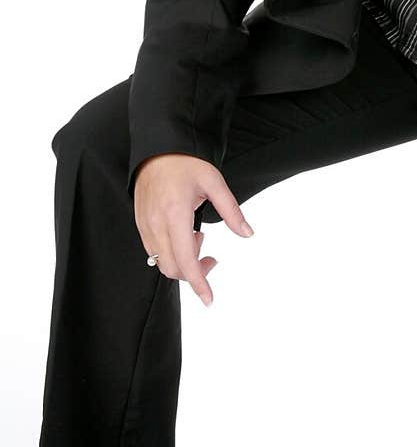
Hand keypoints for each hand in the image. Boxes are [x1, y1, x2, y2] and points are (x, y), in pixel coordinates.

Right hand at [133, 153, 254, 307]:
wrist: (158, 147)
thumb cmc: (186, 162)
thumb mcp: (214, 182)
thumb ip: (231, 211)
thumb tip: (247, 233)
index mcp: (175, 214)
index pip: (185, 261)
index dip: (198, 283)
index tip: (209, 299)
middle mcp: (156, 223)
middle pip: (172, 268)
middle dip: (194, 272)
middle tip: (212, 257)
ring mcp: (144, 224)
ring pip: (161, 262)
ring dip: (182, 261)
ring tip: (198, 237)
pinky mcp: (139, 223)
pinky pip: (153, 250)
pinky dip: (170, 252)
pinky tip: (184, 234)